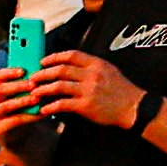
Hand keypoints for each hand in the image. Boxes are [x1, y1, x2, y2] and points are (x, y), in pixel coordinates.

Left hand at [27, 54, 153, 140]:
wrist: (133, 107)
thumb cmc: (121, 90)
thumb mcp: (109, 70)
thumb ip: (91, 67)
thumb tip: (71, 65)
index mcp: (97, 64)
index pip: (71, 55)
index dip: (54, 57)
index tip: (43, 61)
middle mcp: (92, 75)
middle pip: (61, 69)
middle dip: (43, 73)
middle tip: (33, 78)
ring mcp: (89, 90)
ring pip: (59, 86)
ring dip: (43, 89)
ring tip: (34, 93)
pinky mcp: (86, 106)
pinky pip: (63, 104)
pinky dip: (51, 106)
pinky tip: (44, 109)